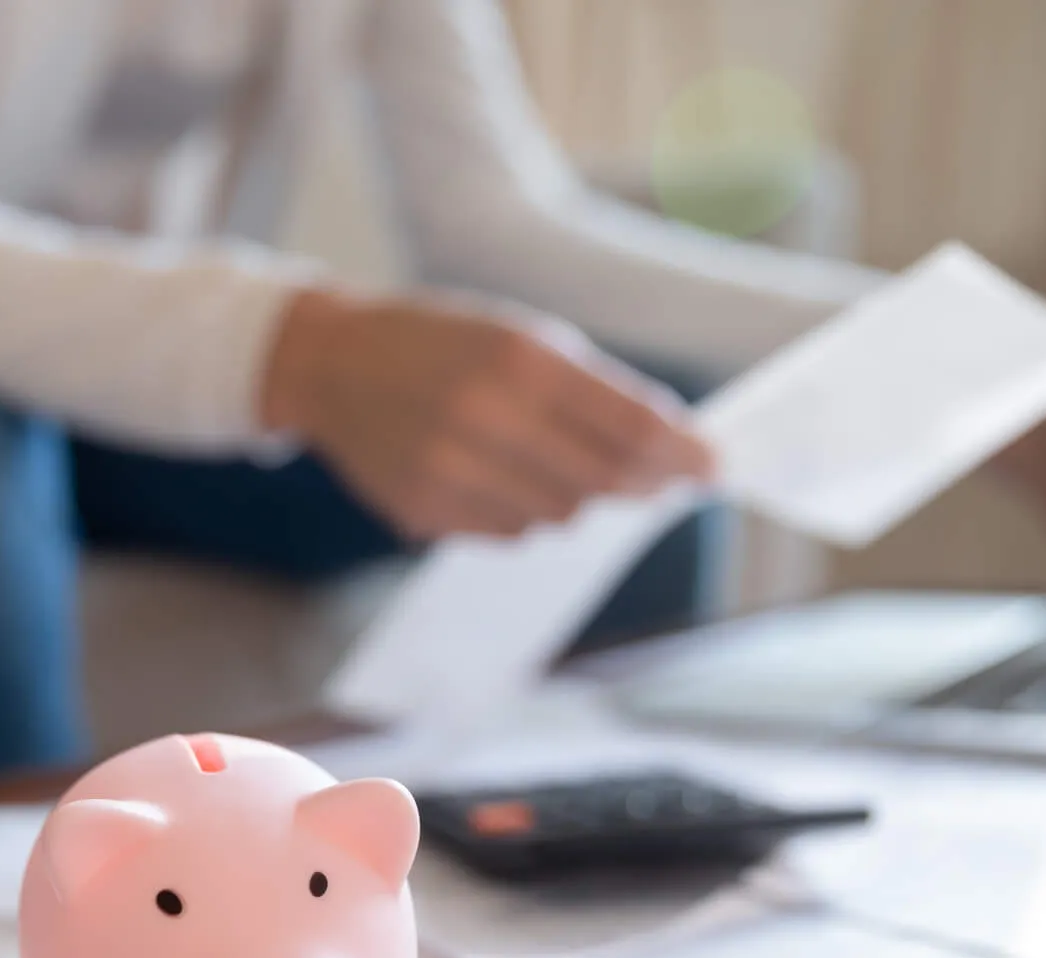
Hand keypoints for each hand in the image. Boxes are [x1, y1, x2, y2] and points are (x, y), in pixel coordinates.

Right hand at [260, 288, 713, 539]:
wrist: (331, 366)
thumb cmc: (440, 343)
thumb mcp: (516, 337)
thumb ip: (589, 390)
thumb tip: (667, 450)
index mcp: (517, 359)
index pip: (626, 425)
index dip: (680, 453)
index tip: (713, 468)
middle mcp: (483, 416)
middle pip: (601, 480)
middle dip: (643, 483)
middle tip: (664, 480)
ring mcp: (450, 470)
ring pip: (559, 514)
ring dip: (578, 495)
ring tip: (552, 460)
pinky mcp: (425, 511)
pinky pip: (510, 532)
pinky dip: (525, 511)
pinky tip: (500, 475)